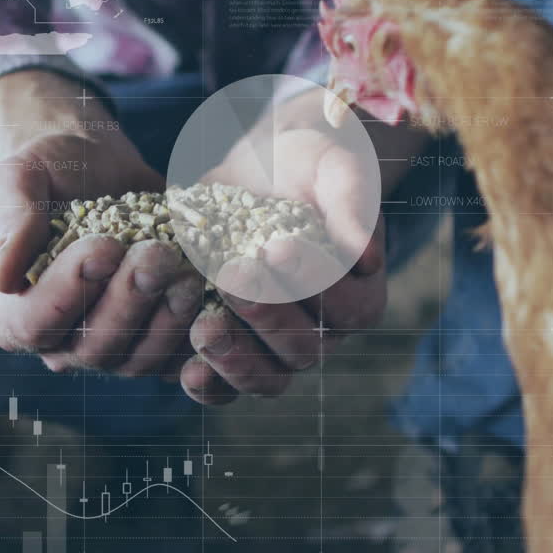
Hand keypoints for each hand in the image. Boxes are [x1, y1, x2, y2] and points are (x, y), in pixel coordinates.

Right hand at [0, 72, 201, 376]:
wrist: (99, 167)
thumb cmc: (50, 170)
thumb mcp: (21, 177)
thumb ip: (11, 219)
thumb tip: (2, 276)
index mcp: (13, 316)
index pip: (37, 322)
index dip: (71, 289)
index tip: (103, 245)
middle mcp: (60, 344)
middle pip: (95, 345)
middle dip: (131, 299)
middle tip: (158, 253)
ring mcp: (112, 348)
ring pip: (140, 358)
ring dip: (169, 318)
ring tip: (189, 270)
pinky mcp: (154, 342)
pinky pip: (179, 356)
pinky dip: (200, 334)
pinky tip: (216, 297)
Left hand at [178, 92, 390, 403]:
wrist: (261, 167)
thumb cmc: (309, 165)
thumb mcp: (334, 167)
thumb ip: (353, 202)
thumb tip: (366, 255)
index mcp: (360, 296)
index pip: (346, 305)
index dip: (312, 280)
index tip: (277, 245)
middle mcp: (323, 333)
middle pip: (303, 347)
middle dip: (267, 314)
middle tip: (232, 274)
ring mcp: (276, 348)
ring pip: (267, 377)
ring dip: (236, 358)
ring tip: (205, 325)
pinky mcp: (235, 349)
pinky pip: (225, 387)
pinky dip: (207, 384)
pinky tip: (186, 369)